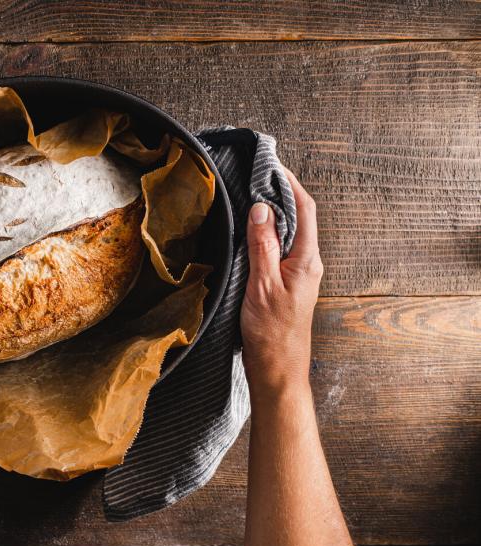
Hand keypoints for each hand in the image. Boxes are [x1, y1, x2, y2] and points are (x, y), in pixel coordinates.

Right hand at [240, 168, 322, 391]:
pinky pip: (279, 248)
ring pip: (288, 232)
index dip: (290, 184)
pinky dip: (267, 232)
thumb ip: (263, 246)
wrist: (277, 367)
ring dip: (272, 212)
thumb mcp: (262, 285)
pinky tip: (251, 231)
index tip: (272, 165)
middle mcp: (307, 263)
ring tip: (251, 194)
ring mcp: (297, 273)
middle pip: (298, 217)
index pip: (304, 210)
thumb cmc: (271, 333)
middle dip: (280, 192)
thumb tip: (261, 209)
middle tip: (257, 174)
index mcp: (306, 260)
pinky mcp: (285, 282)